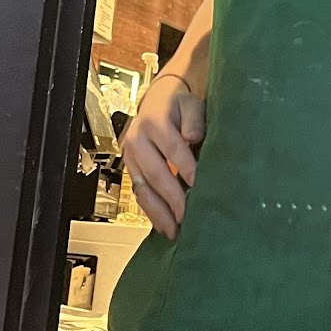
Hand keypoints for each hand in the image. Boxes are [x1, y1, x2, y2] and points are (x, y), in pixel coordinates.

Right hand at [119, 74, 204, 238]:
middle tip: (188, 216)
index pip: (173, 149)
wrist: (156, 100)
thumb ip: (194, 119)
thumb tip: (193, 137)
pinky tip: (164, 225)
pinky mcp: (130, 169)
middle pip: (155, 173)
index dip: (187, 169)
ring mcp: (130, 157)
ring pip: (142, 189)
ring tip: (174, 230)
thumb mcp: (190, 104)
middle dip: (172, 198)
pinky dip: (151, 212)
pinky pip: (138, 193)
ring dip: (158, 212)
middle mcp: (137, 140)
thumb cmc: (178, 105)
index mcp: (154, 122)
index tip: (200, 187)